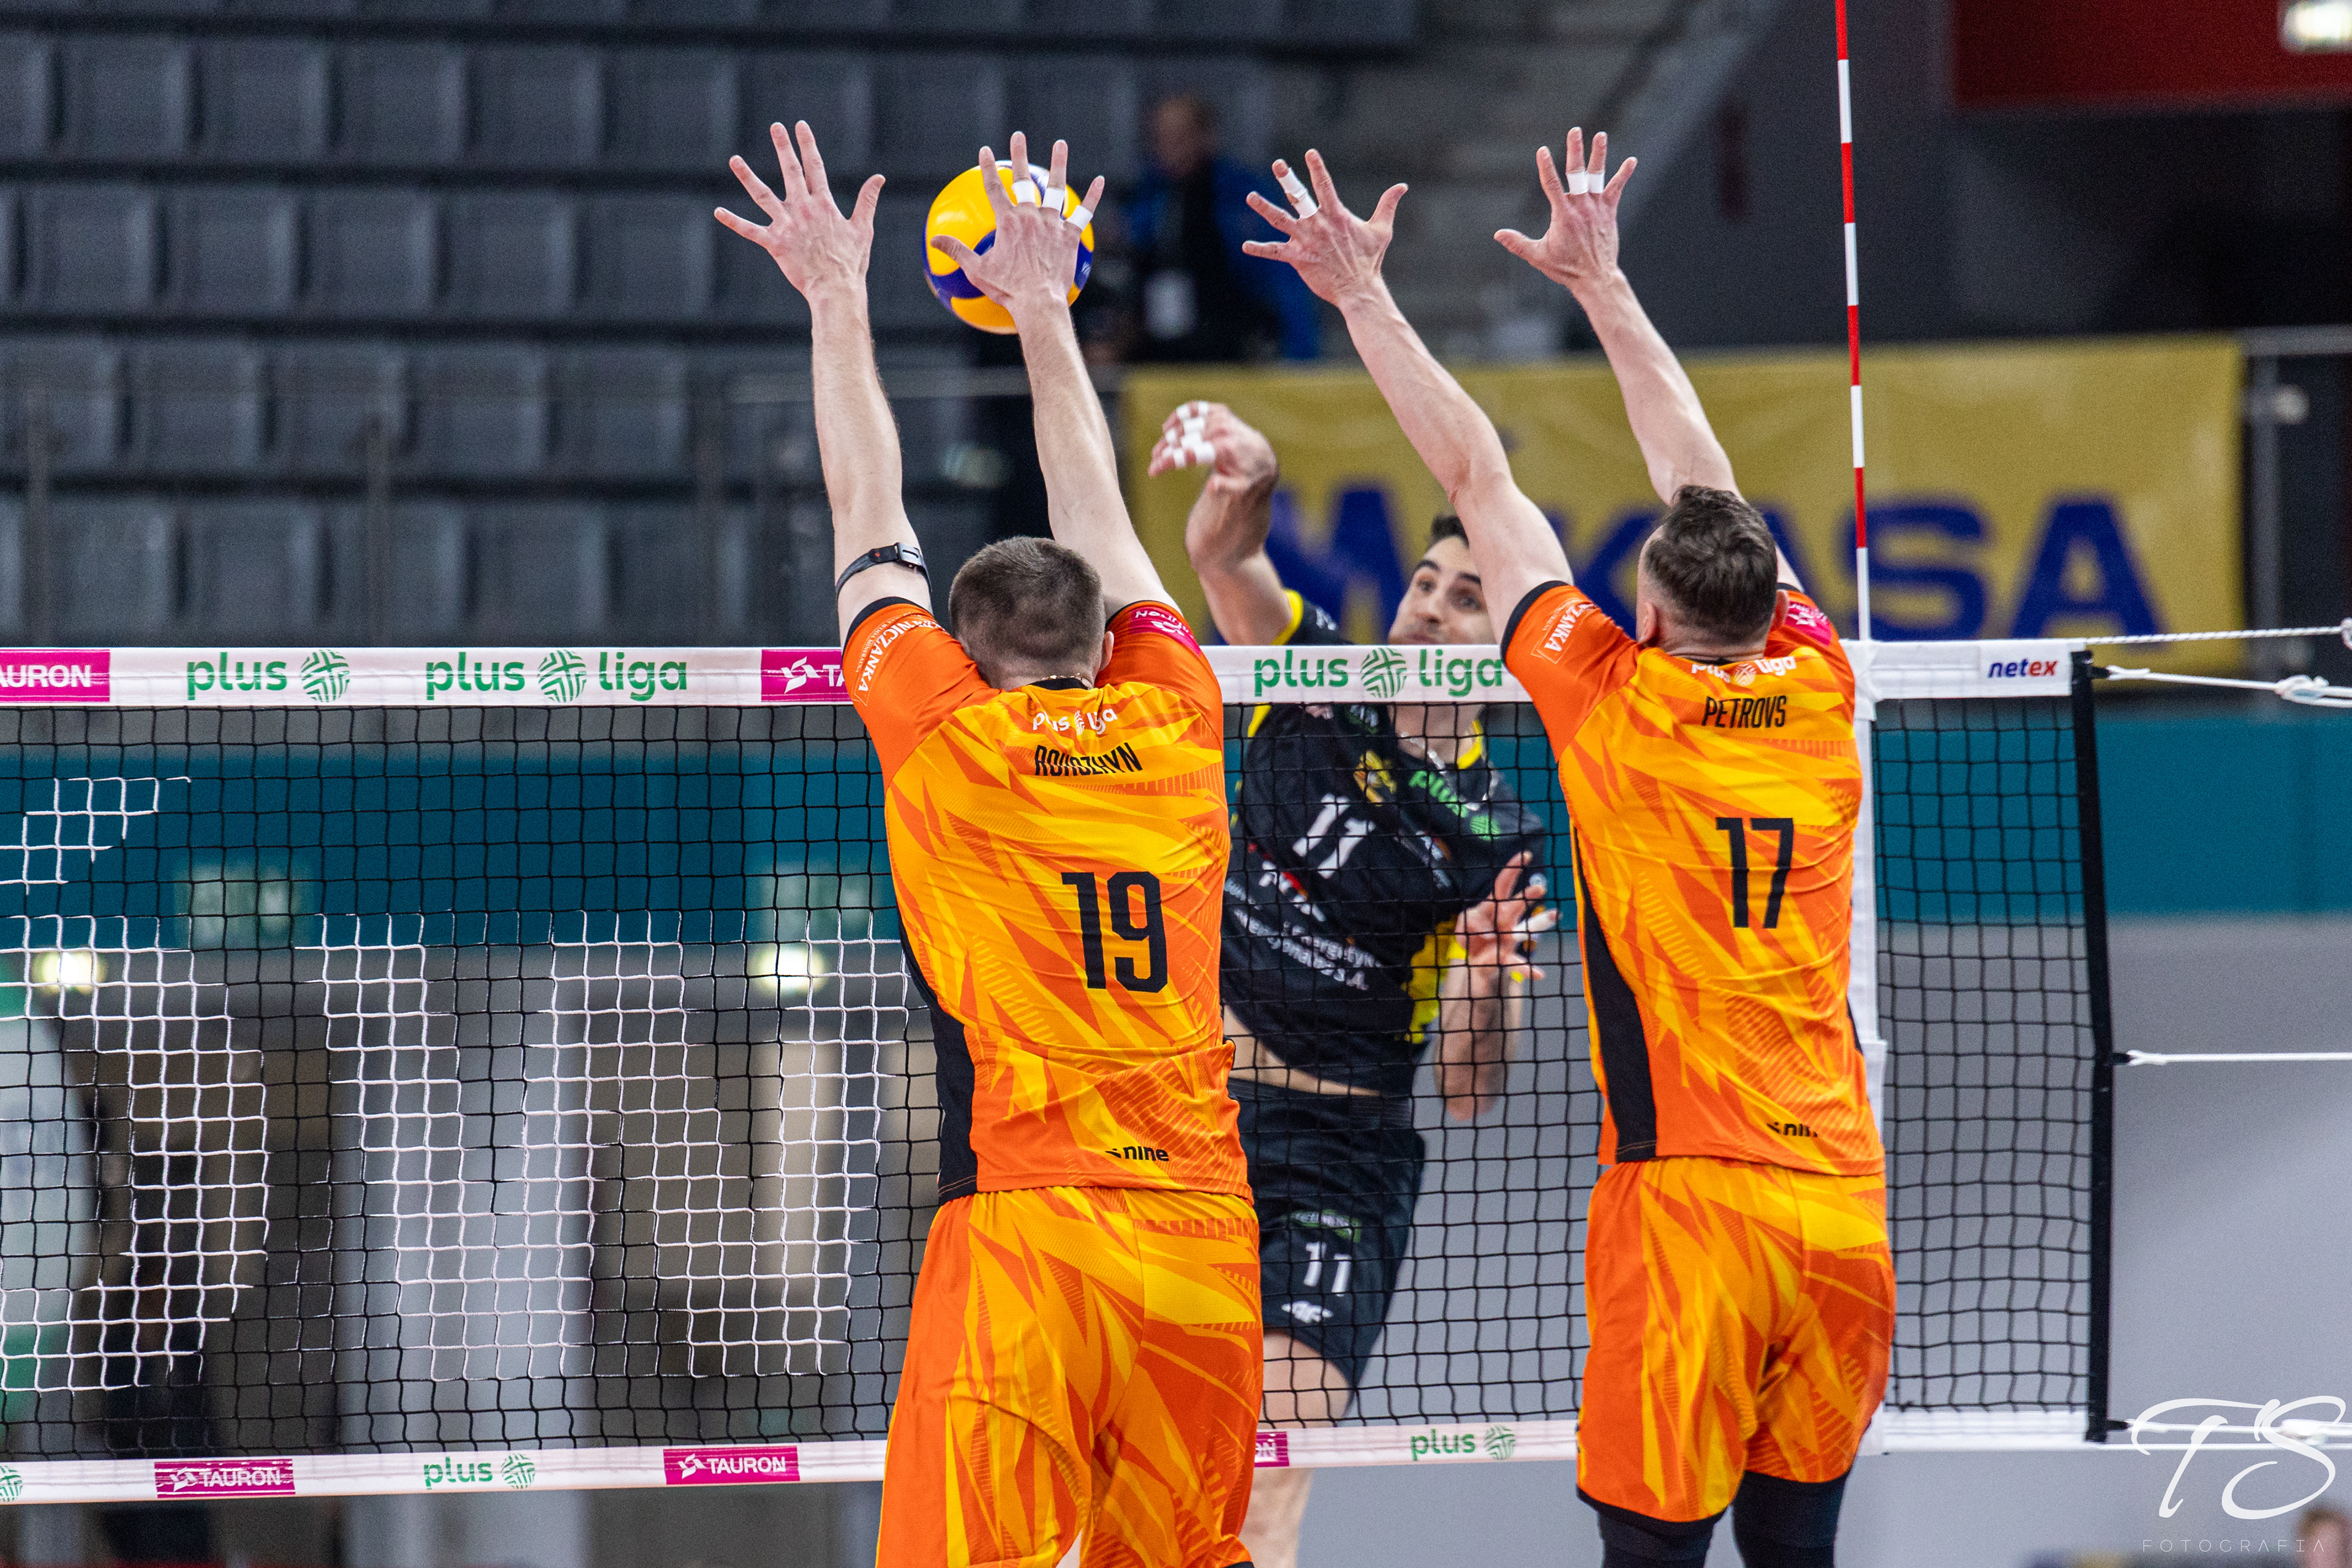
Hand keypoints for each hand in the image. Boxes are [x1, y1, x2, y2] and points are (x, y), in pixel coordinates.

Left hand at [715, 121, 883, 302]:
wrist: (835, 288)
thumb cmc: (851, 262)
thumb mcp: (863, 228)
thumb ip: (867, 200)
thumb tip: (879, 178)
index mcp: (823, 204)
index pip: (814, 167)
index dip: (808, 145)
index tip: (801, 126)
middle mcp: (802, 209)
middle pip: (790, 172)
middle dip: (783, 147)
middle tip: (775, 127)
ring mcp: (786, 225)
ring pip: (762, 195)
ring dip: (747, 176)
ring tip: (734, 159)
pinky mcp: (774, 243)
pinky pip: (750, 230)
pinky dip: (733, 221)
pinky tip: (718, 212)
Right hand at [928, 133, 1105, 323]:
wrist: (1038, 303)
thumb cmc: (1007, 289)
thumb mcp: (977, 270)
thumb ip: (956, 250)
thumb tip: (933, 240)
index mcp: (1007, 221)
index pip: (994, 188)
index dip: (988, 168)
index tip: (985, 151)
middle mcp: (1030, 216)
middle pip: (1024, 180)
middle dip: (1019, 155)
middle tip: (1019, 136)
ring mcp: (1052, 224)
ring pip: (1056, 188)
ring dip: (1058, 164)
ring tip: (1060, 144)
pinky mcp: (1069, 236)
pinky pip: (1083, 213)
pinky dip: (1092, 197)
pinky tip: (1100, 181)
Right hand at [1148, 401, 1277, 496]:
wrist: (1262, 455)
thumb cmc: (1247, 474)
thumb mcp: (1241, 487)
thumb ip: (1226, 488)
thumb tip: (1210, 487)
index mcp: (1225, 447)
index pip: (1191, 453)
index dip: (1169, 461)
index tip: (1153, 470)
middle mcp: (1222, 429)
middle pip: (1185, 440)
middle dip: (1166, 452)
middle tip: (1153, 464)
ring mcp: (1220, 417)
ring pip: (1186, 425)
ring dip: (1169, 438)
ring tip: (1157, 452)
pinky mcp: (1218, 411)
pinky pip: (1194, 409)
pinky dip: (1179, 415)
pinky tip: (1167, 426)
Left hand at [1239, 149, 1406, 308]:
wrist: (1359, 289)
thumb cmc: (1370, 260)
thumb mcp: (1382, 230)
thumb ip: (1388, 205)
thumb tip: (1403, 186)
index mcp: (1336, 215)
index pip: (1325, 186)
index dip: (1317, 168)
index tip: (1309, 152)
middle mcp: (1318, 224)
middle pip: (1299, 197)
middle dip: (1288, 179)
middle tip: (1278, 164)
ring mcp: (1306, 240)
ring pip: (1281, 220)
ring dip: (1264, 207)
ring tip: (1251, 196)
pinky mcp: (1298, 258)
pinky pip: (1275, 252)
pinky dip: (1260, 249)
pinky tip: (1245, 246)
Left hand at [1454, 853, 1557, 989]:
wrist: (1474, 961)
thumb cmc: (1473, 936)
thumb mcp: (1463, 924)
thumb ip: (1469, 920)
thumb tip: (1485, 931)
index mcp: (1493, 907)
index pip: (1502, 884)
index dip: (1513, 869)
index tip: (1526, 854)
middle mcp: (1505, 920)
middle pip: (1515, 905)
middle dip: (1526, 896)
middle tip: (1540, 887)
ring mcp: (1509, 938)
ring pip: (1524, 929)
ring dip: (1539, 921)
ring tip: (1555, 914)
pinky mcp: (1507, 957)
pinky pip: (1517, 963)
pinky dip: (1528, 969)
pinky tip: (1539, 974)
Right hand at [1494, 129, 1636, 296]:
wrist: (1596, 278)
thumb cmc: (1566, 269)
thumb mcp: (1538, 256)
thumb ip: (1518, 243)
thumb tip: (1498, 234)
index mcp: (1563, 215)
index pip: (1552, 185)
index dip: (1546, 167)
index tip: (1542, 151)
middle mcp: (1581, 207)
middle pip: (1577, 173)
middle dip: (1575, 150)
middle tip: (1574, 131)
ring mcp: (1597, 208)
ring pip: (1598, 176)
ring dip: (1599, 154)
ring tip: (1600, 135)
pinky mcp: (1609, 212)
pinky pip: (1617, 189)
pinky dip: (1624, 175)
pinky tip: (1631, 161)